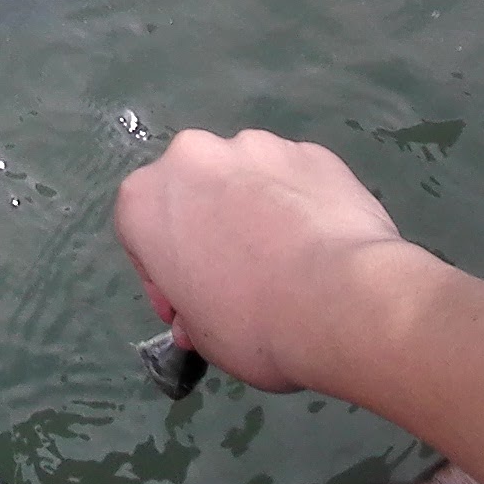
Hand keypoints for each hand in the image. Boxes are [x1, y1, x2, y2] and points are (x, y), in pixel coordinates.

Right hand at [111, 128, 433, 398]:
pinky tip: (323, 246)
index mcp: (144, 199)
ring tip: (289, 262)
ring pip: (246, 180)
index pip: (142, 235)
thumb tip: (204, 311)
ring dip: (255, 212)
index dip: (166, 276)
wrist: (341, 300)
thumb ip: (191, 311)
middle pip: (193, 194)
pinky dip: (300, 205)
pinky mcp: (312, 151)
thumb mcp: (202, 337)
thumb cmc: (252, 325)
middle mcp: (193, 156)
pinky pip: (295, 180)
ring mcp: (258, 146)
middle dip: (209, 230)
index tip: (191, 307)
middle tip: (238, 280)